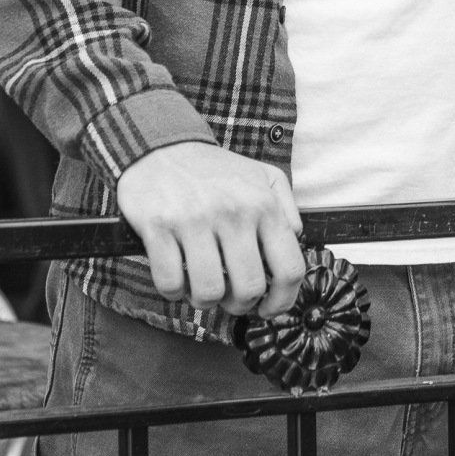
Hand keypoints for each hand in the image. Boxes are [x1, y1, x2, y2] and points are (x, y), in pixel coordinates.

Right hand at [116, 141, 307, 319]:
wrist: (161, 146)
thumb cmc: (214, 170)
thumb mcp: (263, 176)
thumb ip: (287, 208)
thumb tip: (296, 239)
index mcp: (263, 205)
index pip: (289, 269)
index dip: (283, 301)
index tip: (270, 309)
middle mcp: (233, 213)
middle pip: (249, 288)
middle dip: (240, 305)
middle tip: (230, 299)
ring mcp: (194, 220)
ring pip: (208, 291)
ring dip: (204, 300)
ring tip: (202, 287)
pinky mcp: (158, 227)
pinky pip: (169, 283)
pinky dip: (173, 290)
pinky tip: (177, 275)